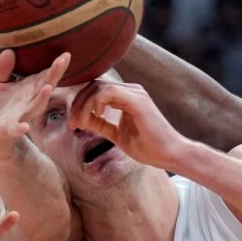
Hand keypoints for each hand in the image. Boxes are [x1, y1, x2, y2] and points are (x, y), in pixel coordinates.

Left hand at [0, 50, 69, 161]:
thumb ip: (4, 68)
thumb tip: (9, 50)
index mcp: (29, 88)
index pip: (45, 75)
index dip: (56, 65)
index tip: (66, 53)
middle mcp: (30, 101)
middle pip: (46, 86)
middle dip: (55, 74)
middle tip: (64, 60)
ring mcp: (22, 115)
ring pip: (35, 106)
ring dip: (42, 98)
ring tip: (48, 87)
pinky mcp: (10, 129)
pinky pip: (16, 129)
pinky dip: (20, 128)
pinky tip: (24, 126)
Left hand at [69, 80, 183, 167]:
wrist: (169, 155)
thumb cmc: (147, 147)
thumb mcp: (116, 135)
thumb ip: (101, 125)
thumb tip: (81, 119)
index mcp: (126, 97)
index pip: (95, 90)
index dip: (80, 105)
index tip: (72, 124)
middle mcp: (130, 90)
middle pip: (93, 85)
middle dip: (78, 104)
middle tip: (71, 123)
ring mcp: (135, 93)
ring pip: (99, 87)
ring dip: (84, 105)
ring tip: (79, 123)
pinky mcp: (138, 100)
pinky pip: (109, 92)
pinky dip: (97, 102)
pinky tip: (96, 117)